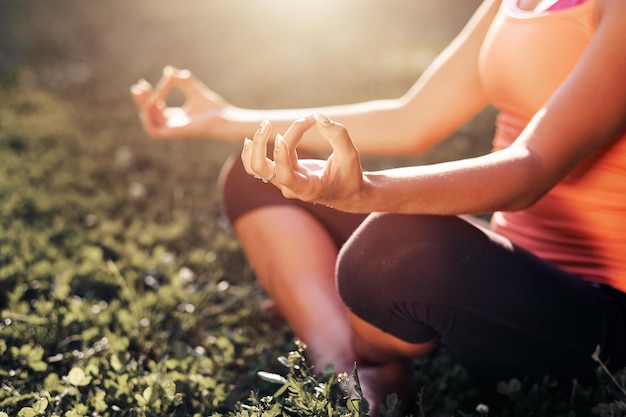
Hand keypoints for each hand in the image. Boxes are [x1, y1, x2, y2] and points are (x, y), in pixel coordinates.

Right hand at [130, 66, 226, 138]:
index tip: (147, 83)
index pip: (155, 108)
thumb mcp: (194, 89)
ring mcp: (172, 130)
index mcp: (176, 117)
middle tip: (138, 87)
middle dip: (141, 100)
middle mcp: (172, 124)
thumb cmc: (213, 107)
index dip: (149, 96)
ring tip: (143, 91)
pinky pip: (153, 130)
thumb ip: (183, 81)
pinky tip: (151, 103)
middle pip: (149, 114)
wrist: (222, 118)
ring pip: (149, 120)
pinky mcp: (173, 134)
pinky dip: (148, 117)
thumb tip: (169, 70)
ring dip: (143, 106)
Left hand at [241, 113, 367, 211]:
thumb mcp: (350, 155)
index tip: (281, 136)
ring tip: (264, 125)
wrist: (346, 194)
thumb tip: (317, 116)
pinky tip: (254, 137)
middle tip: (268, 123)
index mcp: (308, 188)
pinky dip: (254, 151)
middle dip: (261, 145)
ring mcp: (283, 182)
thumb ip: (338, 135)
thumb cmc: (349, 175)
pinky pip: (259, 165)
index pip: (285, 176)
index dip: (280, 156)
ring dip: (255, 146)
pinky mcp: (281, 175)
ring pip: (255, 167)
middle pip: (261, 169)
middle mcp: (290, 188)